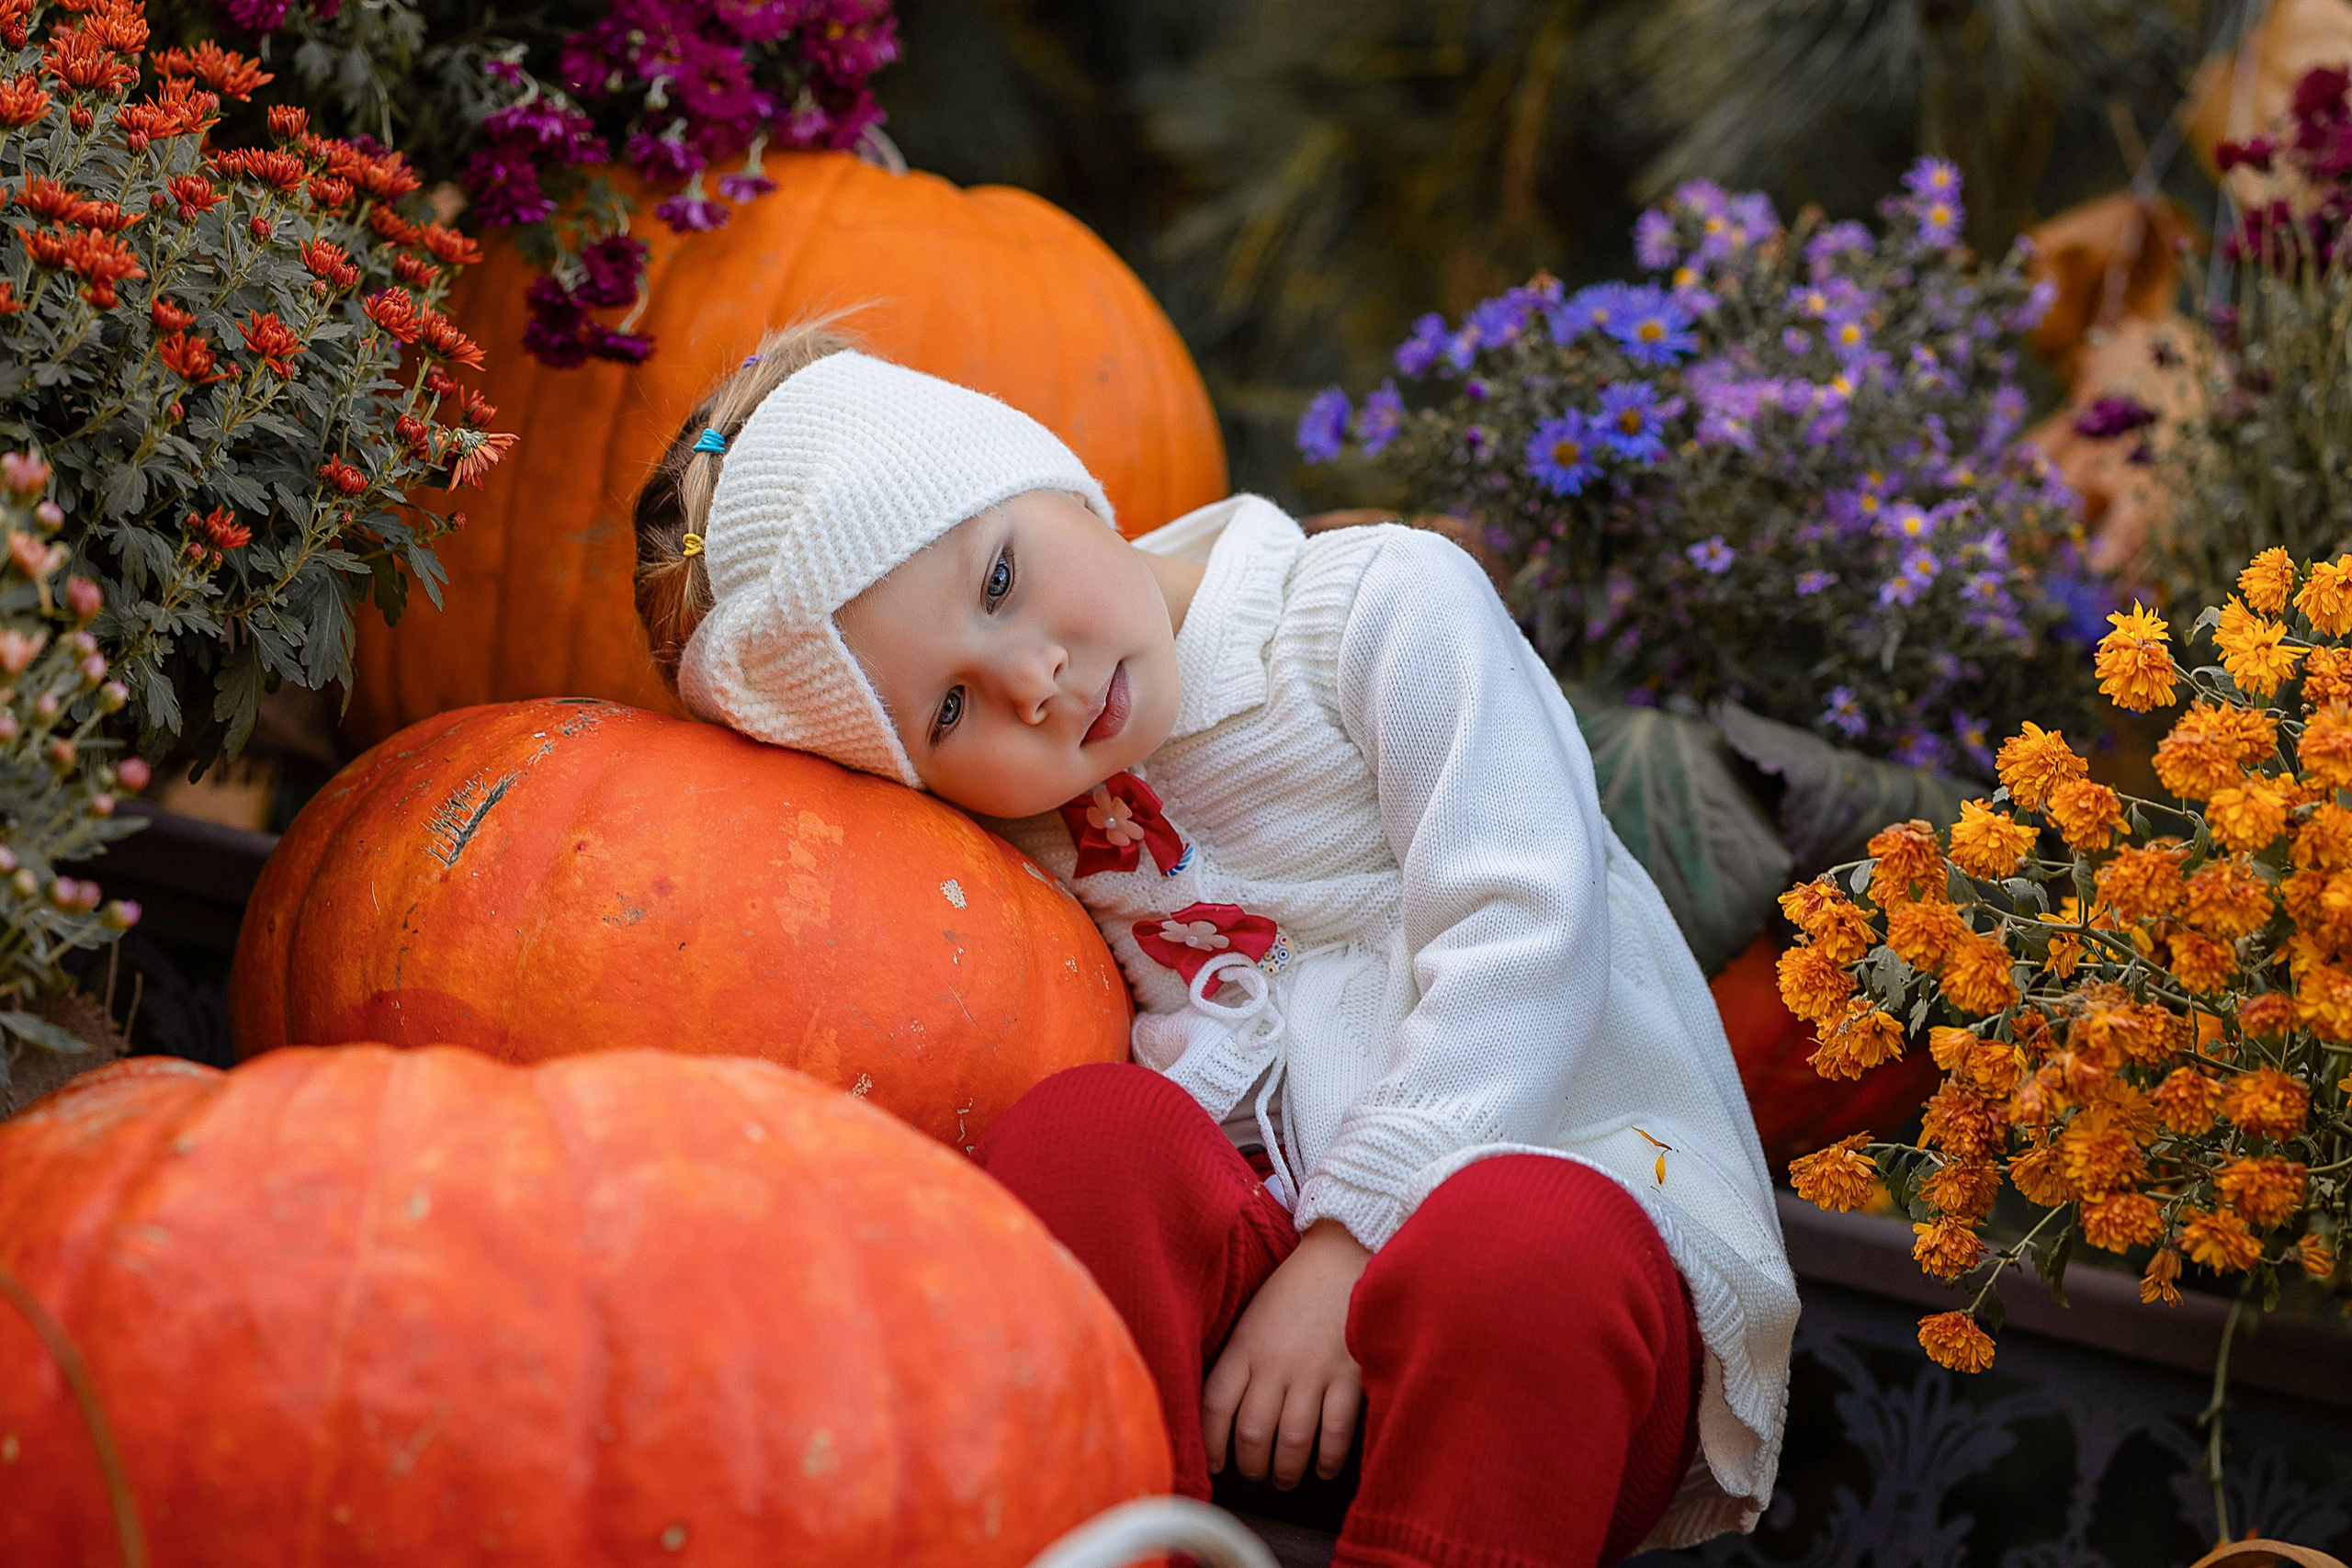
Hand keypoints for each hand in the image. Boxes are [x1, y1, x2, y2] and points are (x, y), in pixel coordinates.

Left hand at [1203, 1218, 1370, 1488]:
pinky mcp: (1349, 1376)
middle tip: (1255, 1474)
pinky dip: (1328, 1459)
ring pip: (1291, 1441)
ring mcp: (1313, 1372)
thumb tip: (1222, 1414)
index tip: (1214, 1462)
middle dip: (1250, 1465)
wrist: (1343, 1255)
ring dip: (1285, 1471)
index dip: (1210, 1443)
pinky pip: (1335, 1432)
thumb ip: (1238, 1360)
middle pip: (1251, 1433)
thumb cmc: (1293, 1290)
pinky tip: (1324, 1469)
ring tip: (1284, 1479)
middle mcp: (1274, 1364)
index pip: (1215, 1406)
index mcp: (1244, 1347)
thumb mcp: (1251, 1318)